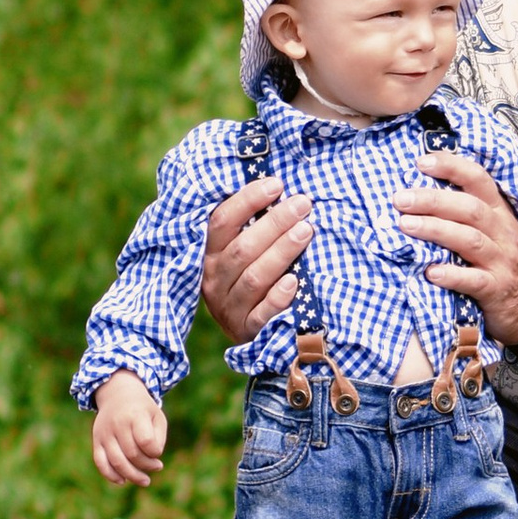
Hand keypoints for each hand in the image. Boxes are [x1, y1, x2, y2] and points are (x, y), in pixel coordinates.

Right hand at [90, 370, 167, 486]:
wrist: (117, 394)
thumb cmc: (142, 410)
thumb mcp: (157, 416)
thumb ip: (158, 438)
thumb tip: (152, 459)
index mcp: (135, 415)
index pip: (146, 441)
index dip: (155, 452)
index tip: (158, 452)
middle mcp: (117, 424)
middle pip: (132, 454)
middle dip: (147, 465)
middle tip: (157, 466)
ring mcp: (105, 433)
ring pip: (117, 461)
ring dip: (133, 476)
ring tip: (145, 481)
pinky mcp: (97, 440)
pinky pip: (100, 462)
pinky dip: (111, 475)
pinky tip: (123, 481)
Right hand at [200, 175, 312, 341]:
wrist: (246, 334)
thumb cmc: (250, 278)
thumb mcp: (242, 253)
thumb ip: (252, 227)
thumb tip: (280, 189)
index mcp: (210, 254)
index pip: (222, 221)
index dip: (247, 200)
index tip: (276, 184)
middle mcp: (215, 279)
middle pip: (242, 248)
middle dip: (275, 222)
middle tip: (302, 204)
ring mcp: (229, 307)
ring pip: (254, 277)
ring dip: (282, 251)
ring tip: (307, 231)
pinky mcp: (246, 330)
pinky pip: (262, 314)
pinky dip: (278, 297)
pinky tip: (295, 281)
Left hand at [397, 151, 517, 345]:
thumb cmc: (501, 264)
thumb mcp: (492, 231)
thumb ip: (465, 212)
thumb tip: (420, 191)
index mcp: (499, 213)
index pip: (478, 179)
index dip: (452, 167)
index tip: (421, 162)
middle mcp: (502, 232)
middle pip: (469, 208)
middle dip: (432, 200)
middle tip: (400, 199)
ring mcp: (501, 261)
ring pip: (470, 240)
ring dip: (436, 230)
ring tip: (406, 226)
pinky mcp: (496, 289)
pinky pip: (474, 281)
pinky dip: (452, 275)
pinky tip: (430, 272)